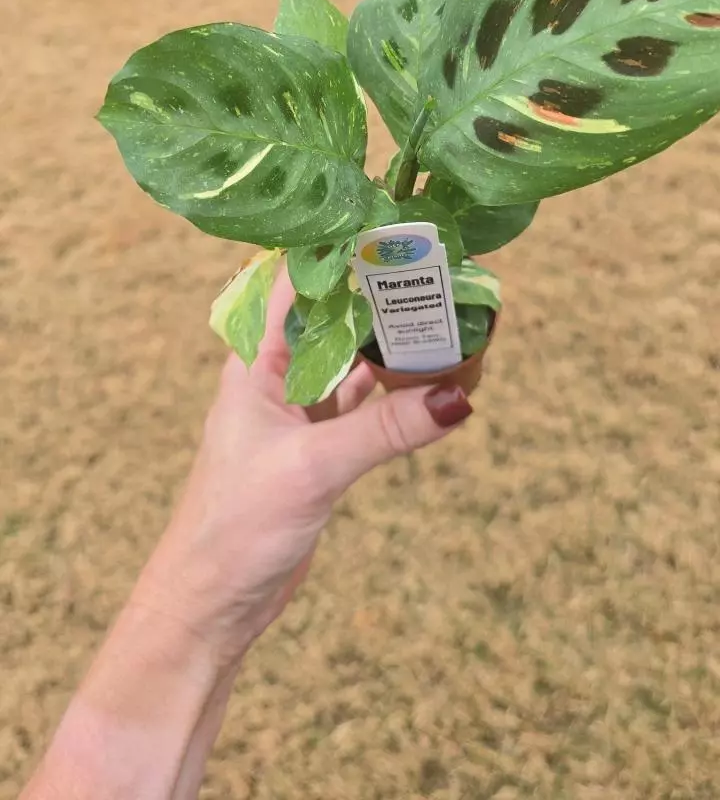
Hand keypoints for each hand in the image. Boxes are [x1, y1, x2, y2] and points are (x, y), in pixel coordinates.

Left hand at [133, 268, 472, 670]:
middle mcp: (275, 378)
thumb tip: (459, 396)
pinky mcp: (317, 449)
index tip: (392, 226)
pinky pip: (363, 406)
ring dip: (390, 344)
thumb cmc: (236, 527)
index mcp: (254, 363)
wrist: (211, 604)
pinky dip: (394, 393)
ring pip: (351, 362)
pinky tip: (431, 379)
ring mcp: (297, 414)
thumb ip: (386, 431)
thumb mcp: (314, 468)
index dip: (339, 252)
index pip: (296, 284)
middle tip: (438, 269)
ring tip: (445, 314)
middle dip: (379, 295)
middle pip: (333, 319)